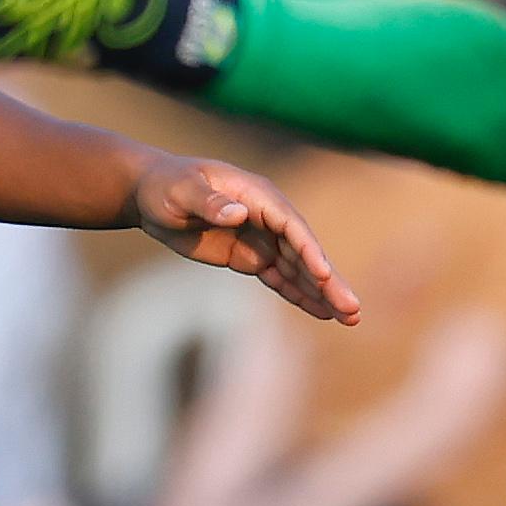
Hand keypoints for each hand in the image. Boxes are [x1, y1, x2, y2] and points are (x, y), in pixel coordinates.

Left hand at [132, 153, 357, 326]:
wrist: (152, 194)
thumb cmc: (165, 185)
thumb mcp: (181, 191)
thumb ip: (208, 201)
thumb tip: (239, 213)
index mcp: (258, 195)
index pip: (291, 225)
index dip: (308, 250)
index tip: (324, 275)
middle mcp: (268, 216)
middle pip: (305, 252)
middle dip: (328, 281)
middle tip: (353, 308)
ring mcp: (262, 238)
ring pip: (299, 270)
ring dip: (322, 293)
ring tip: (350, 319)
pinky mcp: (251, 257)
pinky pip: (281, 279)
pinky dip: (300, 296)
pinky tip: (322, 313)